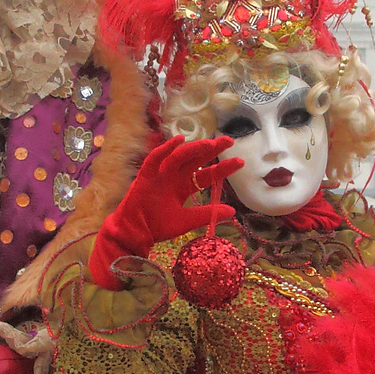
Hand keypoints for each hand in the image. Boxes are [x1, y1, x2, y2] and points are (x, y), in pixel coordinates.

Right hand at [89, 135, 242, 289]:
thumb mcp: (187, 221)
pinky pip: (155, 159)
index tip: (240, 161)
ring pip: (179, 157)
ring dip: (194, 148)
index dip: (222, 168)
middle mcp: (174, 177)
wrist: (134, 233)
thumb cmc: (158, 227)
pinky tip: (178, 141)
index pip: (206, 174)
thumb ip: (207, 214)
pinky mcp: (146, 175)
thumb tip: (233, 211)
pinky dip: (165, 149)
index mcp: (184, 187)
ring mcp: (160, 175)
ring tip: (210, 143)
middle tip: (229, 141)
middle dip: (211, 149)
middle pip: (196, 160)